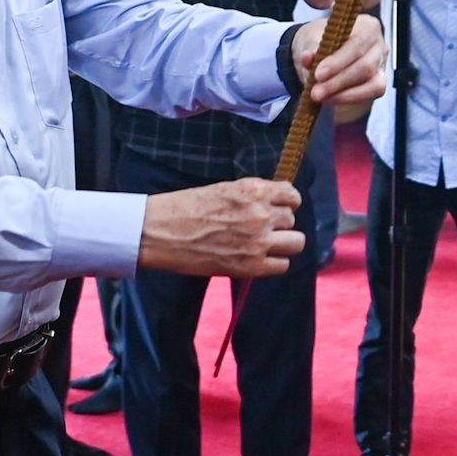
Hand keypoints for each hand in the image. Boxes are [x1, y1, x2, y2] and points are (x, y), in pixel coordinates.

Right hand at [138, 178, 305, 276]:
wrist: (160, 232)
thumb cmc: (184, 208)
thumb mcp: (222, 189)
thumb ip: (251, 196)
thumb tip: (272, 204)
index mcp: (253, 190)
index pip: (291, 195)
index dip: (286, 203)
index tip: (277, 209)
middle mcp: (260, 214)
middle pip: (292, 220)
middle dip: (280, 225)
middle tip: (262, 230)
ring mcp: (257, 241)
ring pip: (296, 243)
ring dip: (282, 244)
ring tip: (264, 245)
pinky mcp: (250, 266)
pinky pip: (282, 266)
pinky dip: (273, 263)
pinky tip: (258, 259)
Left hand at [291, 14, 387, 105]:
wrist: (320, 49)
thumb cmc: (320, 40)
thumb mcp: (311, 40)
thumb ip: (310, 49)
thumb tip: (307, 57)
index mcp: (367, 26)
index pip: (356, 45)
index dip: (338, 62)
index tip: (318, 74)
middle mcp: (380, 45)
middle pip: (365, 66)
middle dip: (338, 82)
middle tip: (316, 92)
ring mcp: (382, 65)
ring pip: (372, 84)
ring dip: (344, 94)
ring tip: (320, 97)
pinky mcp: (379, 83)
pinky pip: (371, 94)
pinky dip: (349, 98)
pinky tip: (330, 99)